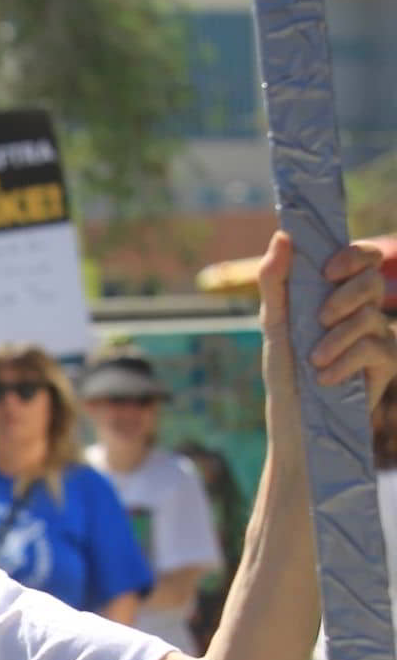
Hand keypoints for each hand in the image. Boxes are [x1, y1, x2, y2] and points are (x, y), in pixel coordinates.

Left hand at [259, 230, 396, 414]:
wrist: (294, 423)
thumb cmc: (286, 372)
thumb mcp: (274, 324)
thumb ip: (275, 281)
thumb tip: (282, 235)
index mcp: (340, 293)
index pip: (364, 257)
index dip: (353, 255)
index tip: (327, 270)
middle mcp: (364, 310)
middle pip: (373, 281)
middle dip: (346, 295)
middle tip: (320, 318)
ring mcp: (379, 336)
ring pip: (371, 317)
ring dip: (337, 337)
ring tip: (314, 360)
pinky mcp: (386, 365)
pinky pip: (374, 348)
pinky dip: (345, 361)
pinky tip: (325, 378)